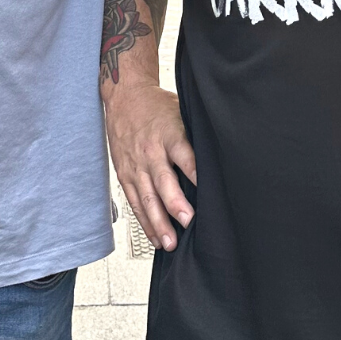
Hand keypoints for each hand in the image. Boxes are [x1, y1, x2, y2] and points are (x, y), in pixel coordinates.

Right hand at [105, 81, 196, 251]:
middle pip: (163, 182)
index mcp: (169, 135)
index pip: (185, 157)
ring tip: (169, 242)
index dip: (195, 174)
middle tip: (187, 222)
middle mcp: (151, 152)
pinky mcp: (125, 174)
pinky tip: (155, 236)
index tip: (207, 192)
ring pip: (146, 198)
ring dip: (158, 222)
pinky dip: (144, 221)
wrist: (124, 97)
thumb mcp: (180, 113)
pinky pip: (134, 201)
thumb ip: (193, 138)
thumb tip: (217, 163)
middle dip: (175, 204)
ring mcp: (136, 165)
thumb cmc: (156, 106)